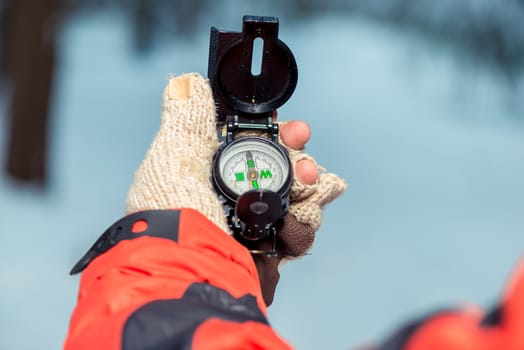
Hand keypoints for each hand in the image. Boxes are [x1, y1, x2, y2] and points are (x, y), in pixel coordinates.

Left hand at [126, 73, 345, 304]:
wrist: (190, 268)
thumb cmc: (175, 210)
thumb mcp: (174, 154)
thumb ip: (185, 116)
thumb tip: (186, 82)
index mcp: (209, 174)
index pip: (249, 146)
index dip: (273, 134)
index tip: (291, 126)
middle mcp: (232, 200)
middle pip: (281, 171)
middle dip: (299, 160)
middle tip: (305, 156)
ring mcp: (252, 226)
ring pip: (298, 199)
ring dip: (307, 190)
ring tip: (308, 188)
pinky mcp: (268, 253)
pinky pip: (299, 232)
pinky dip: (302, 225)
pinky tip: (291, 225)